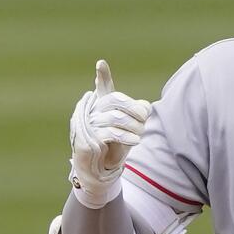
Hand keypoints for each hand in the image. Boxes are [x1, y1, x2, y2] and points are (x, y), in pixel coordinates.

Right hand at [69, 60, 151, 207]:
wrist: (100, 170)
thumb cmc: (115, 146)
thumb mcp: (129, 129)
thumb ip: (137, 114)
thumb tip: (146, 107)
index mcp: (100, 106)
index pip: (102, 88)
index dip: (102, 76)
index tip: (101, 63)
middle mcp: (91, 111)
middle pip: (115, 100)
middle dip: (134, 109)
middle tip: (145, 118)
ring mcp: (87, 125)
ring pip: (115, 117)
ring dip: (133, 126)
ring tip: (139, 135)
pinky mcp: (88, 139)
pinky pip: (111, 132)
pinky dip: (126, 136)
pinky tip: (135, 140)